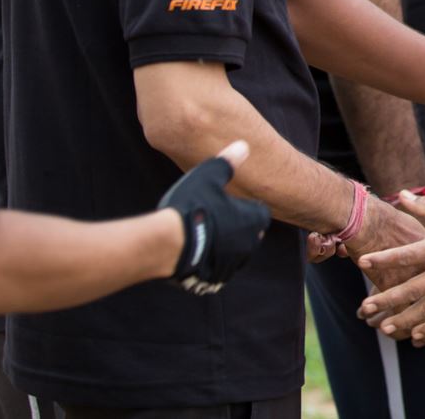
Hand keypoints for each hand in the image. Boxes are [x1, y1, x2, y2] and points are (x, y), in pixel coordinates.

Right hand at [158, 140, 270, 294]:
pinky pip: (214, 269)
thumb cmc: (191, 206)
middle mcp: (249, 244)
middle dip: (233, 227)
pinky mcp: (213, 280)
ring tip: (197, 233)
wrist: (166, 244)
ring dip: (220, 245)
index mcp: (254, 219)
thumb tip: (243, 145)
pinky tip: (189, 251)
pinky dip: (206, 261)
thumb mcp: (210, 176)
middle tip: (210, 217)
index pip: (258, 212)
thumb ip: (227, 162)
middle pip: (246, 233)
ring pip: (231, 253)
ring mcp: (232, 265)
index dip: (242, 207)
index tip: (225, 203)